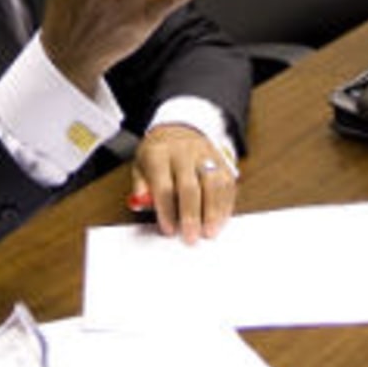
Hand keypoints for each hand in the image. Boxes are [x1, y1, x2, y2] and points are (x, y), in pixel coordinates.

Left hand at [132, 126, 236, 243]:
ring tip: (209, 231)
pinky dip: (225, 204)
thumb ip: (141, 186)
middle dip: (191, 215)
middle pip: (190, 186)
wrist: (178, 129)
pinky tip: (220, 219)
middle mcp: (183, 151)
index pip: (164, 185)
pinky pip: (227, 182)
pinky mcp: (221, 158)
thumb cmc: (157, 155)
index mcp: (159, 153)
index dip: (167, 210)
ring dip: (213, 211)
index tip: (168, 230)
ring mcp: (205, 154)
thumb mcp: (140, 166)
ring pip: (213, 183)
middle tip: (191, 237)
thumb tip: (142, 204)